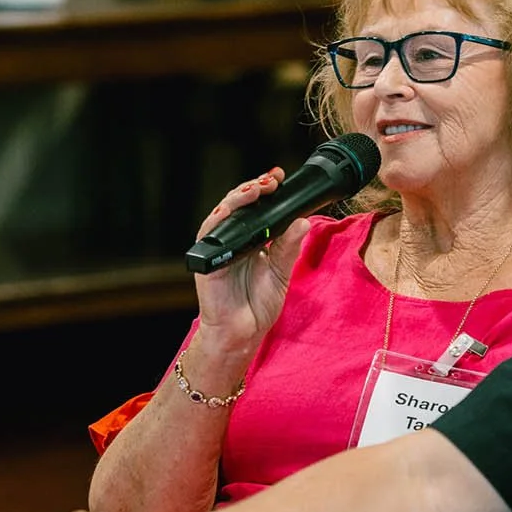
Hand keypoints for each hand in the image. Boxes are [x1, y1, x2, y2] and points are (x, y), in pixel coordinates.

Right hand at [191, 169, 310, 350]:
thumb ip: (289, 247)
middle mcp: (234, 241)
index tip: (279, 178)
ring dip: (237, 198)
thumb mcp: (280, 272)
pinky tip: (231, 209)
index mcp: (251, 241)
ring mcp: (219, 249)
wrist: (242, 333)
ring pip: (223, 214)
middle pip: (239, 206)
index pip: (256, 209)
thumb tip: (303, 222)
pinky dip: (219, 219)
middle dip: (254, 188)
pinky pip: (209, 234)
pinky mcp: (207, 260)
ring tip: (255, 189)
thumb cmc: (257, 306)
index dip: (265, 191)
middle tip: (271, 180)